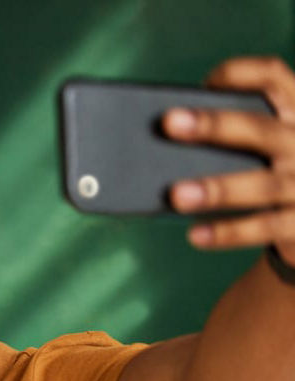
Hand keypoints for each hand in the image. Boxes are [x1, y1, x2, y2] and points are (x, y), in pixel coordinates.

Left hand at [164, 56, 294, 264]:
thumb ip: (231, 133)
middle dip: (215, 125)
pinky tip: (196, 234)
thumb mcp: (264, 143)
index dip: (241, 75)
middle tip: (169, 122)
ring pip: (262, 185)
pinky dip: (229, 232)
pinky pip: (264, 227)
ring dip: (217, 189)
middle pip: (260, 129)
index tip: (207, 82)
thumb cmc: (273, 170)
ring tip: (176, 195)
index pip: (274, 77)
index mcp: (294, 112)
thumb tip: (168, 134)